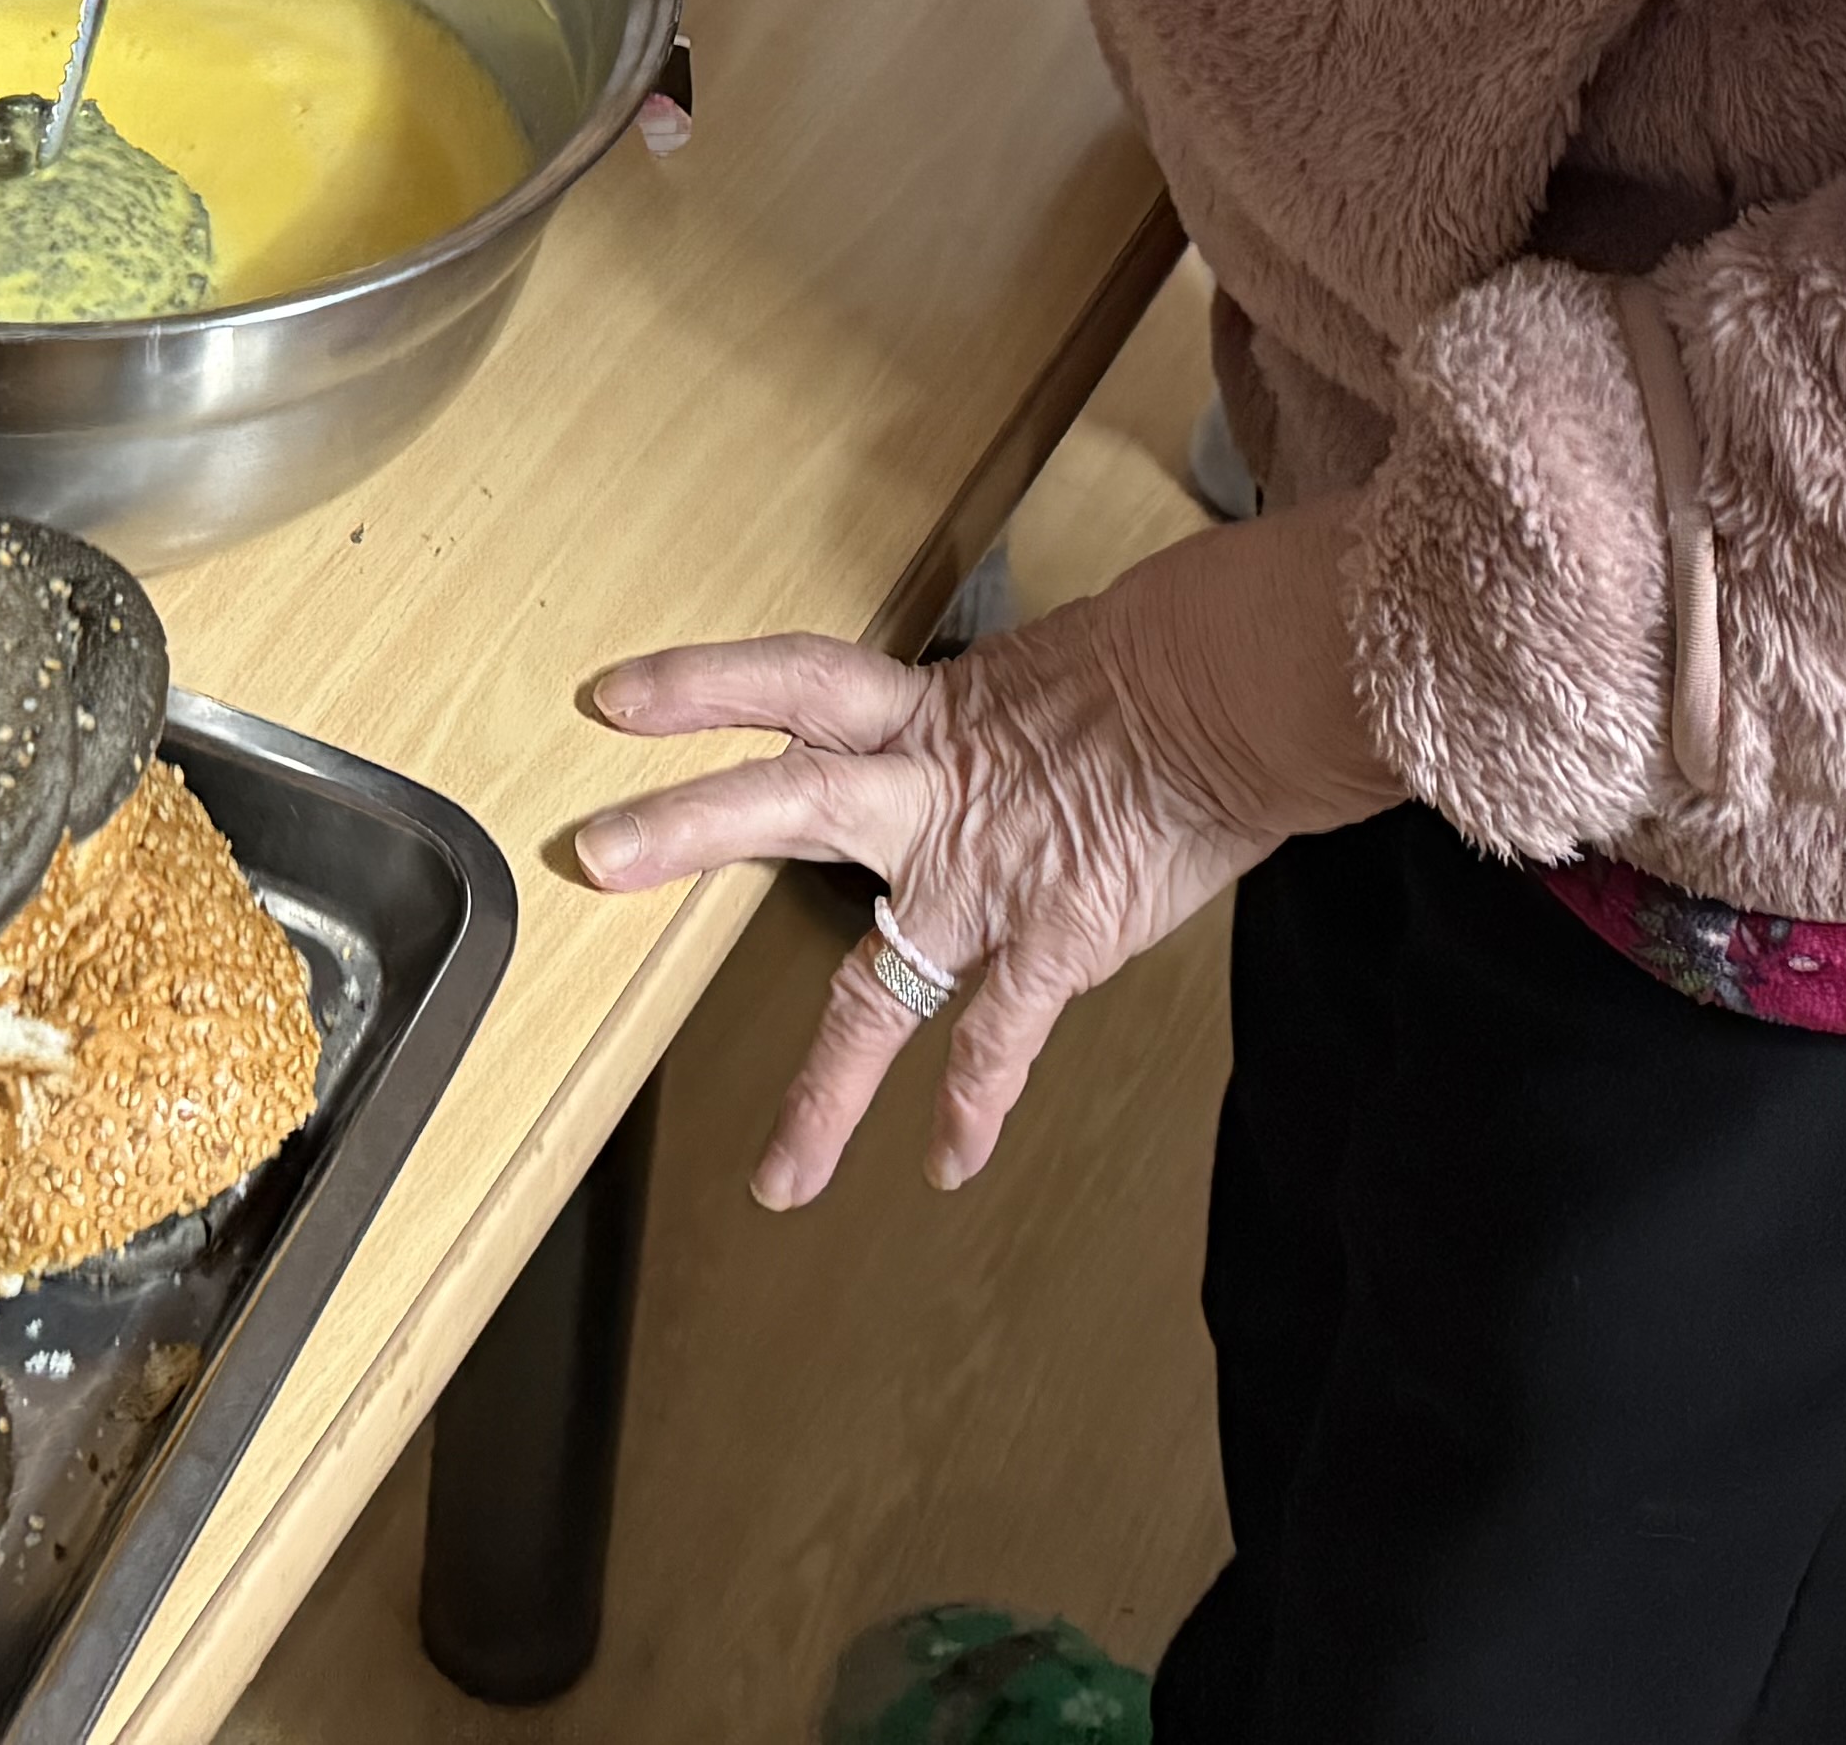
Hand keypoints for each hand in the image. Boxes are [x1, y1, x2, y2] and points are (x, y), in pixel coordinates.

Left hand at [567, 497, 1394, 1206]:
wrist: (1253, 689)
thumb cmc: (1168, 663)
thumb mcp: (1048, 673)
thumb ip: (983, 720)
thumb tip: (972, 737)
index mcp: (926, 714)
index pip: (792, 681)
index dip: (701, 684)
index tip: (610, 698)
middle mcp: (934, 794)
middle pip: (786, 800)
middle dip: (686, 825)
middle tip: (592, 852)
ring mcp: (989, 879)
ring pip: (880, 989)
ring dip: (828, 1090)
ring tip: (778, 1182)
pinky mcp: (1060, 939)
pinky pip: (1000, 1042)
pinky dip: (975, 1108)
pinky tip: (947, 1166)